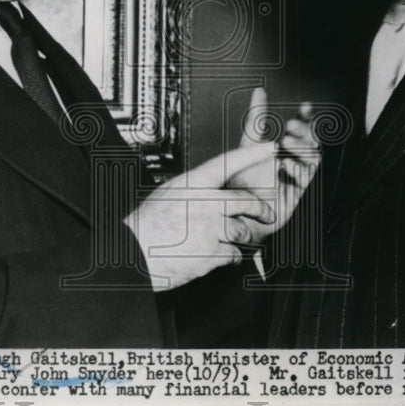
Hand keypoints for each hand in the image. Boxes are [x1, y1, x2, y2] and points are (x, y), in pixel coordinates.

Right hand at [123, 142, 277, 291]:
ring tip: (229, 242)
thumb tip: (213, 190)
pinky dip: (229, 258)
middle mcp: (204, 202)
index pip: (227, 163)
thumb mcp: (169, 194)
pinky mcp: (211, 253)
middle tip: (268, 214)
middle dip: (262, 209)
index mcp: (192, 183)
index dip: (252, 154)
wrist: (132, 254)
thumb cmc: (147, 225)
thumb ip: (195, 190)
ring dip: (240, 239)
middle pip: (245, 201)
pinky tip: (216, 257)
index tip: (271, 147)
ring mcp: (209, 227)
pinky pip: (233, 254)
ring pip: (241, 231)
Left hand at [225, 87, 319, 242]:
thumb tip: (259, 91)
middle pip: (311, 143)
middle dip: (305, 132)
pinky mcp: (295, 194)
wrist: (235, 208)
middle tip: (291, 126)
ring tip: (286, 142)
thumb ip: (257, 118)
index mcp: (285, 148)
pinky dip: (296, 171)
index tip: (305, 106)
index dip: (306, 117)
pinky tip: (285, 165)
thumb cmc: (243, 178)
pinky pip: (304, 181)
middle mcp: (293, 161)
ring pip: (312, 160)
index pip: (302, 129)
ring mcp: (296, 177)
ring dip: (302, 149)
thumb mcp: (249, 143)